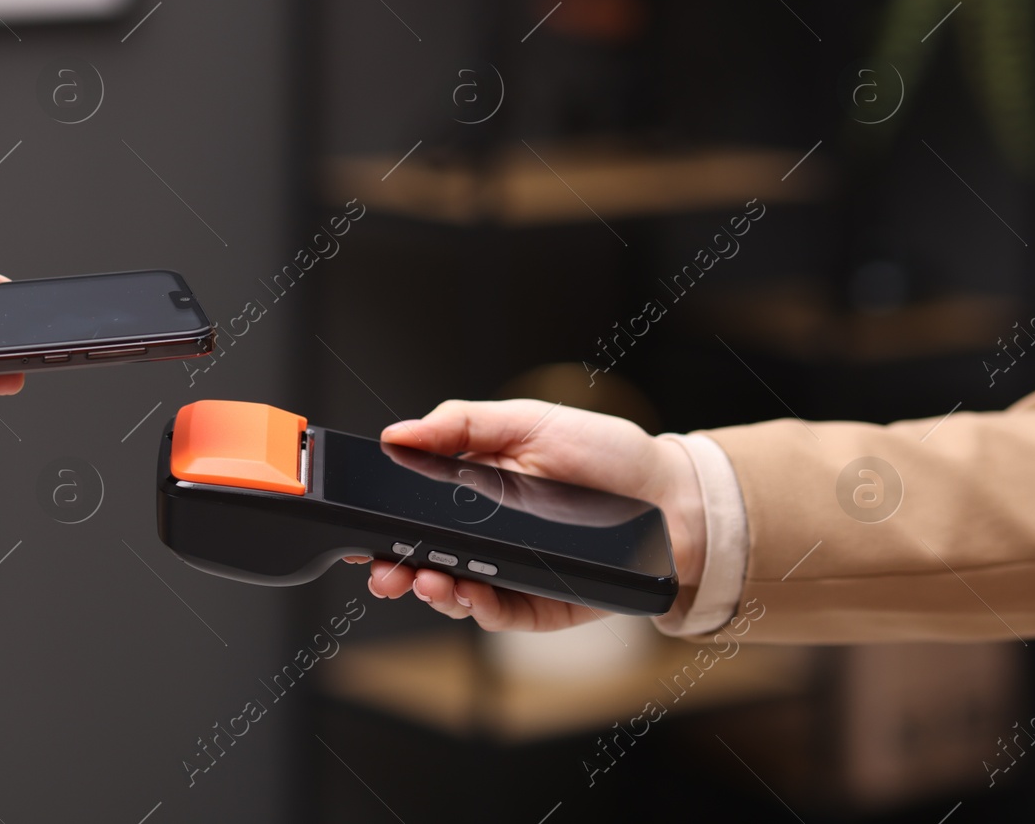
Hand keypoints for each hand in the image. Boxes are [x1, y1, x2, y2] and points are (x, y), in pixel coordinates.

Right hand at [356, 399, 704, 631]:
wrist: (671, 498)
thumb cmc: (606, 454)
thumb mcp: (528, 420)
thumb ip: (461, 424)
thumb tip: (398, 433)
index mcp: (471, 489)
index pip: (411, 511)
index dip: (383, 523)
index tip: (363, 530)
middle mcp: (483, 536)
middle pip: (422, 559)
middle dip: (394, 568)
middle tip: (382, 570)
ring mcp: (508, 572)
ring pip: (453, 594)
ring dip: (432, 592)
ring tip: (426, 580)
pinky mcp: (538, 605)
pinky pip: (499, 615)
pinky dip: (478, 610)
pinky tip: (469, 595)